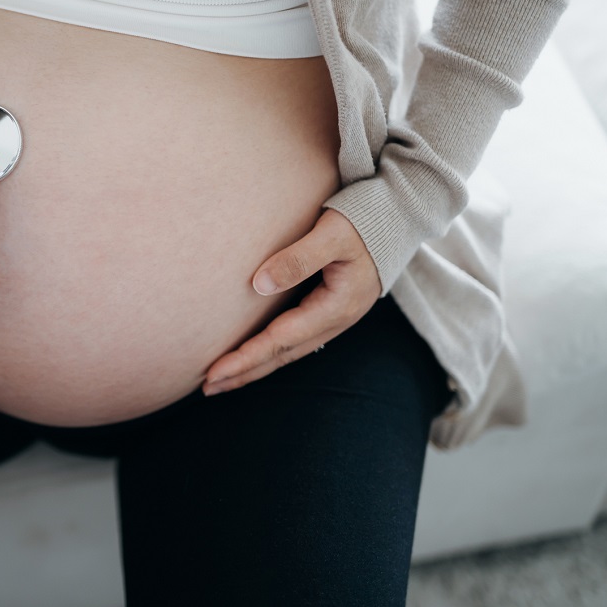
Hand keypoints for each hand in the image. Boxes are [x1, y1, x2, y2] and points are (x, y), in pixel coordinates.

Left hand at [201, 207, 381, 395]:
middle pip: (283, 355)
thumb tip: (258, 285)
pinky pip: (294, 339)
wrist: (397, 218)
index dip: (247, 357)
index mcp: (336, 306)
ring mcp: (334, 318)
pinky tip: (252, 356)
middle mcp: (335, 320)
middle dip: (245, 373)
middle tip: (208, 387)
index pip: (281, 339)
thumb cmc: (363, 221)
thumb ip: (298, 259)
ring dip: (255, 367)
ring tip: (222, 380)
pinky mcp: (329, 311)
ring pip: (288, 351)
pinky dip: (270, 352)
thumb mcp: (332, 234)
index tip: (214, 372)